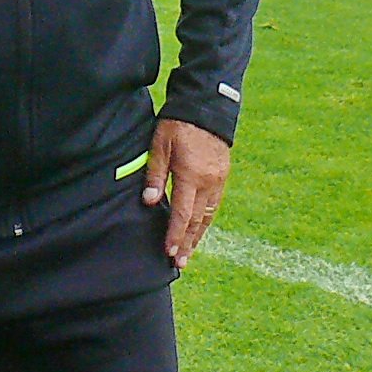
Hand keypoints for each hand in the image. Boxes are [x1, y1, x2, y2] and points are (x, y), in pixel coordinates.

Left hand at [142, 118, 231, 270]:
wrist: (206, 108)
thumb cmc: (177, 125)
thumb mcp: (159, 145)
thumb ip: (155, 175)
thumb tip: (149, 202)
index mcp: (191, 176)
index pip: (182, 214)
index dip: (175, 235)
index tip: (169, 253)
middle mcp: (208, 183)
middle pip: (197, 220)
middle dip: (187, 243)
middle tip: (180, 263)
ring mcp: (218, 181)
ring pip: (207, 216)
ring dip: (198, 236)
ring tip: (189, 252)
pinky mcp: (222, 177)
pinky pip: (213, 205)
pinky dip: (205, 221)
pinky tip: (199, 229)